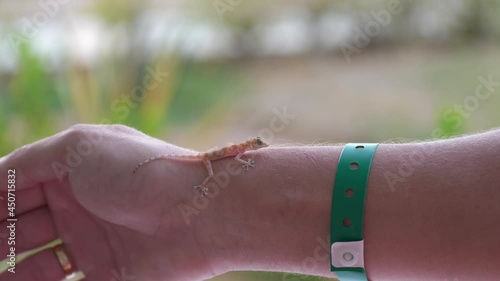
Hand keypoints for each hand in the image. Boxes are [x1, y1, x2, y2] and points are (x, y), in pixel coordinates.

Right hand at [0, 124, 217, 280]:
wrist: (201, 211)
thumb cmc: (140, 171)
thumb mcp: (78, 149)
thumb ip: (28, 161)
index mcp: (70, 171)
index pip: (12, 187)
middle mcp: (78, 206)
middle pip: (18, 226)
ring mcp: (92, 242)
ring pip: (35, 263)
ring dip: (11, 271)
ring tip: (0, 274)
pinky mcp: (108, 273)